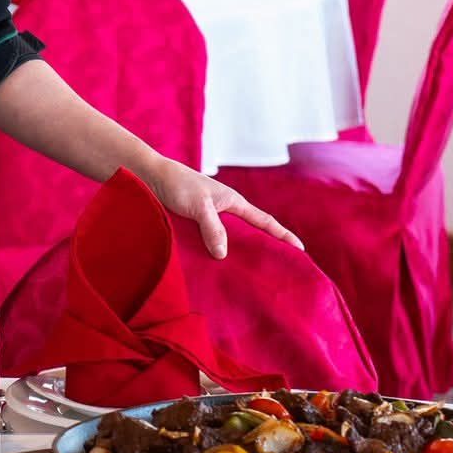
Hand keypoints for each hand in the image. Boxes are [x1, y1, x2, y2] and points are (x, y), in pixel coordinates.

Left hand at [149, 160, 302, 261]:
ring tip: (251, 276)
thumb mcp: (199, 206)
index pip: (264, 222)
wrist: (151, 176)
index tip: (300, 250)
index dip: (282, 236)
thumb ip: (213, 228)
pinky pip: (214, 242)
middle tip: (281, 269)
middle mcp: (226, 211)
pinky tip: (219, 268)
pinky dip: (219, 253)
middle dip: (266, 248)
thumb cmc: (178, 185)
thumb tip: (224, 254)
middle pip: (252, 232)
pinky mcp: (197, 225)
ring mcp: (212, 218)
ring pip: (232, 239)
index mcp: (234, 202)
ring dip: (240, 254)